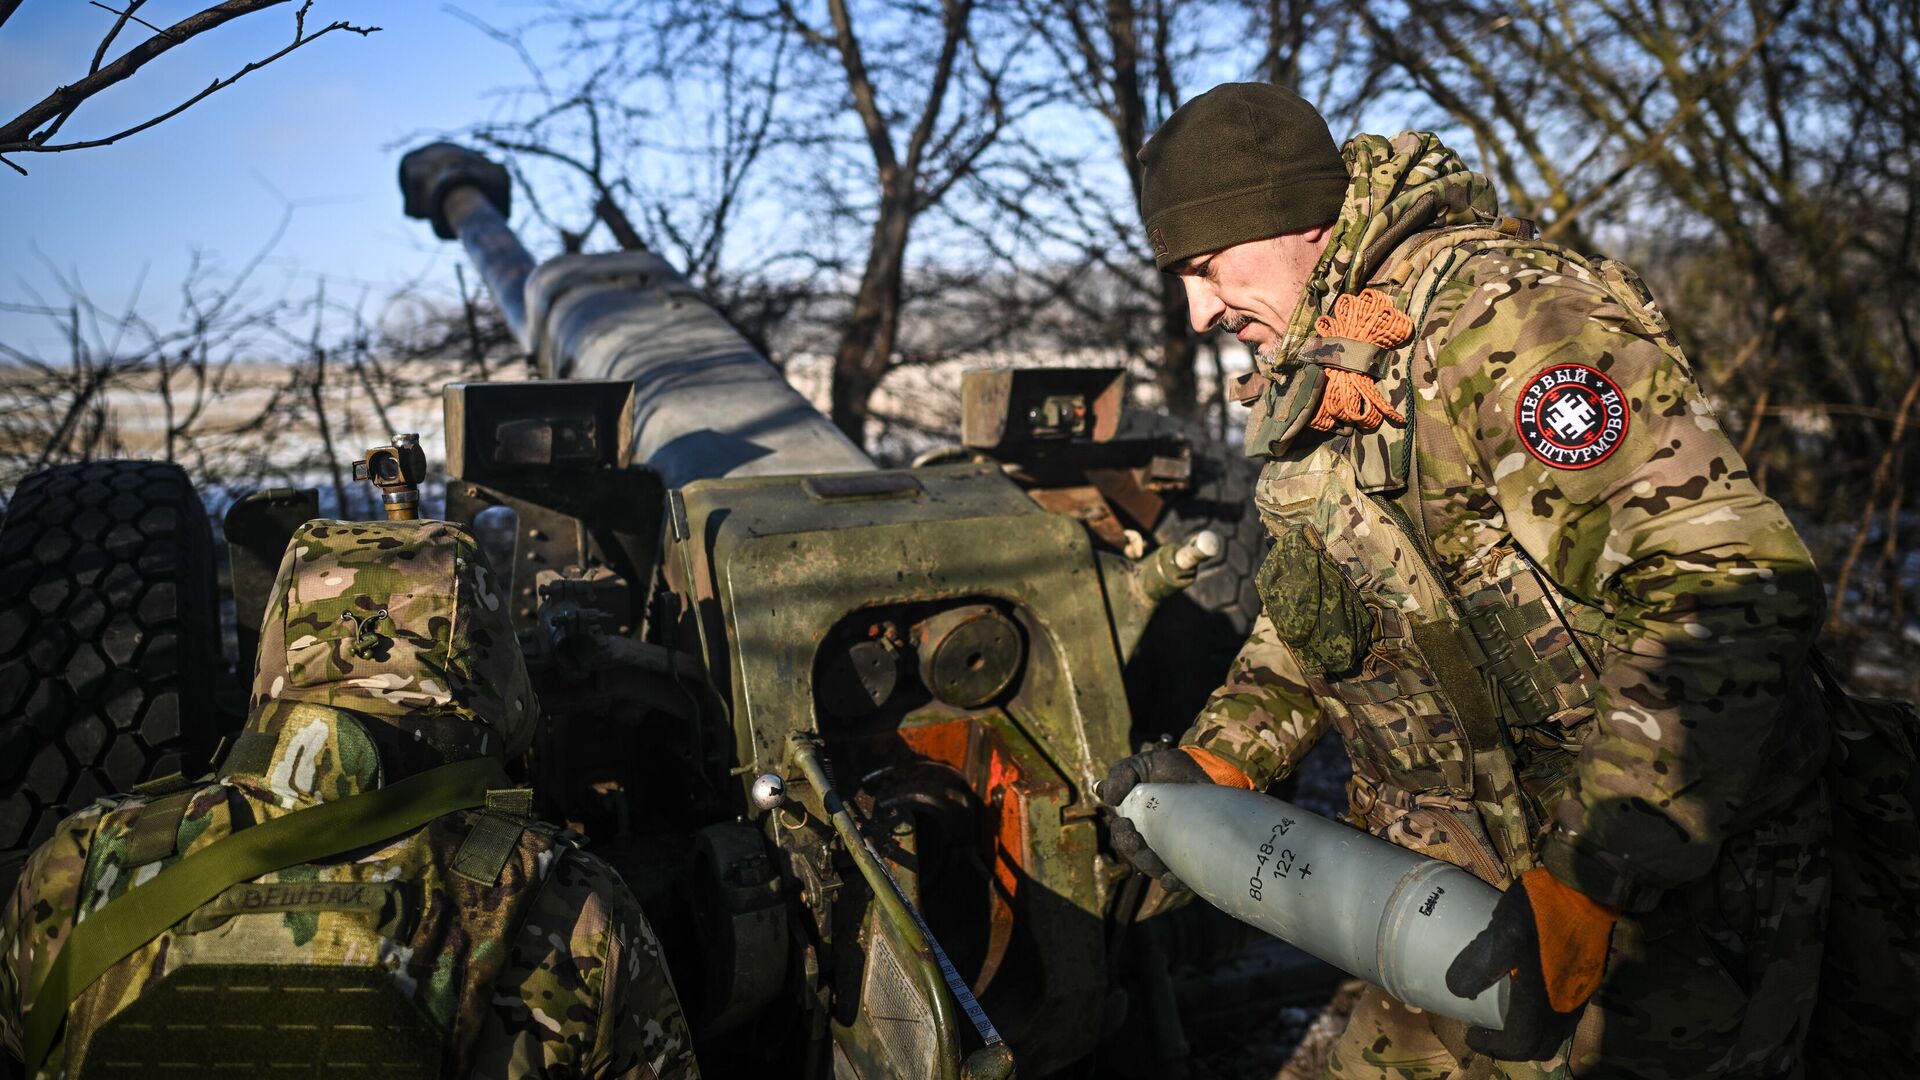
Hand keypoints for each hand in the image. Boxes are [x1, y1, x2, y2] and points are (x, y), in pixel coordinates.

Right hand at [1098, 744, 1250, 889]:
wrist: (1209, 770)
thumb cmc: (1171, 769)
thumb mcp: (1142, 764)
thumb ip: (1121, 774)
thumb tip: (1107, 797)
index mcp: (1135, 821)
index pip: (1122, 836)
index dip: (1122, 834)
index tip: (1125, 823)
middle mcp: (1151, 839)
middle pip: (1137, 857)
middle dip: (1135, 852)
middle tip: (1138, 841)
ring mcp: (1172, 850)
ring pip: (1155, 870)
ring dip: (1152, 868)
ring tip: (1158, 864)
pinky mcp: (1192, 857)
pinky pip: (1180, 878)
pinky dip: (1173, 882)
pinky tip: (1173, 878)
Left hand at [1445, 867, 1617, 1060]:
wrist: (1587, 888)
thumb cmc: (1540, 912)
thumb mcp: (1502, 934)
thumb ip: (1478, 964)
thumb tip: (1456, 990)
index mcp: (1541, 1005)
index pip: (1518, 1046)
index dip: (1493, 1047)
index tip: (1473, 1036)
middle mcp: (1564, 1008)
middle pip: (1539, 1045)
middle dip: (1512, 1045)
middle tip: (1489, 1030)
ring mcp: (1580, 994)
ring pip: (1555, 1030)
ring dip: (1530, 1031)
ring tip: (1507, 1014)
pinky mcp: (1588, 978)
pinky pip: (1565, 1012)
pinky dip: (1544, 1016)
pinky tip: (1531, 992)